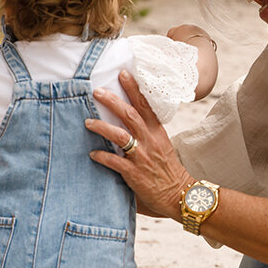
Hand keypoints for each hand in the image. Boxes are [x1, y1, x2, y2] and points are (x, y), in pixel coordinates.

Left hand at [86, 71, 193, 218]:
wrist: (180, 194)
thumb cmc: (168, 170)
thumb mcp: (162, 145)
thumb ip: (147, 133)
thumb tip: (128, 119)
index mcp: (157, 132)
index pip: (146, 105)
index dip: (134, 89)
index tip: (123, 73)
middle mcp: (150, 141)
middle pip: (131, 115)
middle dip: (113, 101)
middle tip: (97, 91)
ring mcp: (142, 157)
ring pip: (121, 136)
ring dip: (103, 127)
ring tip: (88, 122)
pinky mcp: (135, 174)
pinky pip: (115, 162)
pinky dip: (102, 156)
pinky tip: (92, 153)